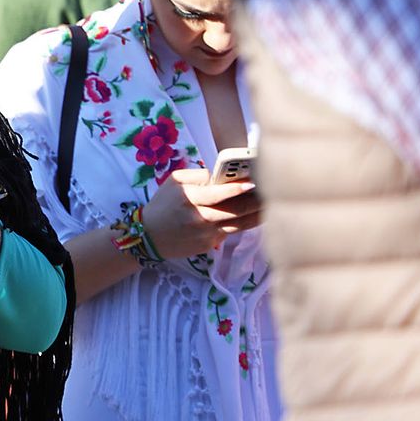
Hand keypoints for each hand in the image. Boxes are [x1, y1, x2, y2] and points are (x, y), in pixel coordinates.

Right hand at [140, 168, 260, 260]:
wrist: (149, 236)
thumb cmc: (163, 204)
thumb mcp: (174, 182)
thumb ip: (198, 175)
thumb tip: (222, 175)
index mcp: (189, 198)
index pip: (217, 194)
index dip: (237, 189)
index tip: (253, 183)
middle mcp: (199, 217)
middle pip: (234, 210)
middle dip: (254, 202)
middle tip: (270, 192)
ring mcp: (205, 234)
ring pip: (239, 224)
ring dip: (256, 215)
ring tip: (270, 204)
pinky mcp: (209, 245)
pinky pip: (231, 232)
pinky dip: (245, 224)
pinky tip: (256, 216)